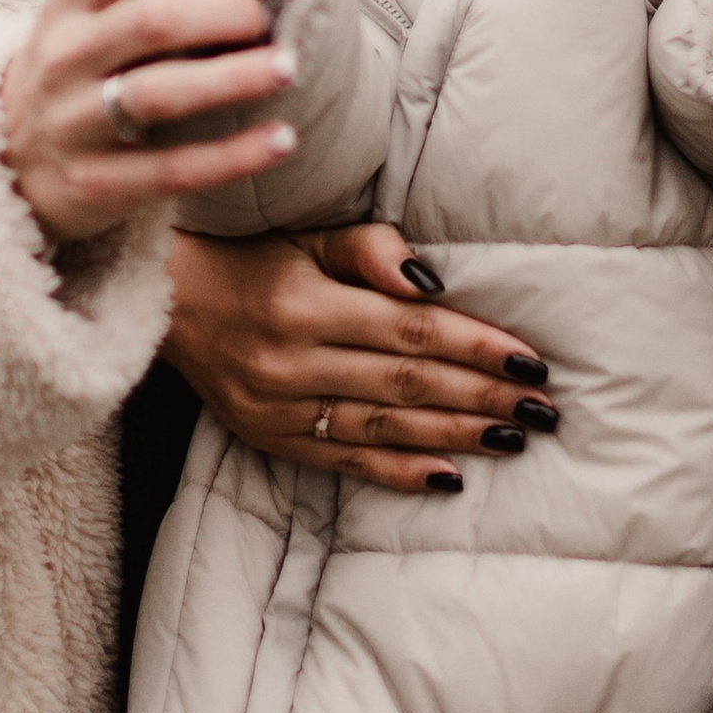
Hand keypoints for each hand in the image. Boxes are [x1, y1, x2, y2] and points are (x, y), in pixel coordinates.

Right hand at [0, 0, 297, 248]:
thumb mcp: (89, 6)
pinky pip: (172, 170)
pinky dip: (232, 156)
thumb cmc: (71, 67)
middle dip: (219, 11)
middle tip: (268, 13)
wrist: (2, 164)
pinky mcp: (96, 184)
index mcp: (69, 0)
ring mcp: (75, 123)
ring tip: (288, 66)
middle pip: (148, 21)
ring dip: (231, 79)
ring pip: (158, 96)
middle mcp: (65, 56)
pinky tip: (283, 138)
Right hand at [164, 222, 556, 496]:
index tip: (532, 361)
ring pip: (385, 426)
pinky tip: (449, 476)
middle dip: (483, 396)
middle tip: (543, 409)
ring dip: (456, 434)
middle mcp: (292, 363)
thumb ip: (370, 250)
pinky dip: (401, 471)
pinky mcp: (270, 440)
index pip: (411, 331)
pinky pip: (346, 461)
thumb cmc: (253, 259)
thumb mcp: (307, 236)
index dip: (477, 347)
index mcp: (306, 307)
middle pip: (407, 383)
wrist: (169, 305)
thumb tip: (430, 281)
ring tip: (513, 437)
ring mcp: (279, 410)